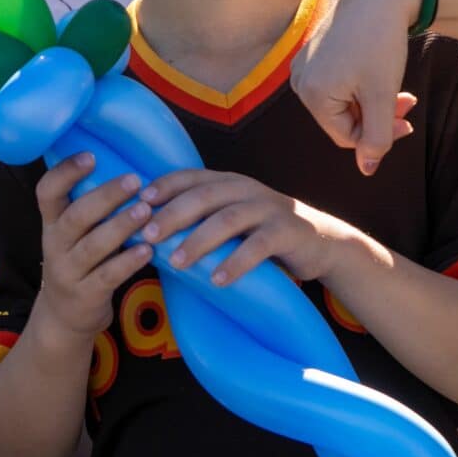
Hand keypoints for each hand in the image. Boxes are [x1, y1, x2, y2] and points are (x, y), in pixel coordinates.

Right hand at [34, 154, 153, 340]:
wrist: (65, 316)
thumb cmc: (81, 260)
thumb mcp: (74, 233)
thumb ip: (90, 205)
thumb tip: (128, 162)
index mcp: (52, 222)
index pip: (46, 192)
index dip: (65, 172)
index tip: (91, 155)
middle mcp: (55, 245)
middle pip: (75, 217)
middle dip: (105, 196)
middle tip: (134, 180)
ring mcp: (68, 272)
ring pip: (92, 247)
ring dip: (120, 227)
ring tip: (145, 211)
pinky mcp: (86, 296)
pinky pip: (107, 277)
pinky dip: (128, 262)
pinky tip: (148, 250)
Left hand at [140, 169, 362, 289]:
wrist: (320, 241)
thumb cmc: (263, 233)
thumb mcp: (233, 220)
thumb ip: (202, 220)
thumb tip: (149, 237)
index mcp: (229, 182)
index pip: (190, 176)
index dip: (163, 186)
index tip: (137, 203)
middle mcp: (247, 188)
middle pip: (204, 195)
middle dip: (173, 214)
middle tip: (147, 236)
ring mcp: (269, 208)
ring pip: (229, 218)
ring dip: (200, 239)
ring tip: (177, 262)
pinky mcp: (288, 231)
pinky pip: (260, 245)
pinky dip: (236, 261)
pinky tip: (218, 280)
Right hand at [294, 0, 423, 173]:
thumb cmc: (381, 41)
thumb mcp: (382, 94)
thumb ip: (377, 137)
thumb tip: (367, 171)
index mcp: (311, 93)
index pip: (347, 136)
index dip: (381, 134)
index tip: (408, 119)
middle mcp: (300, 81)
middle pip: (344, 119)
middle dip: (379, 115)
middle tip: (409, 103)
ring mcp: (305, 66)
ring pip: (344, 102)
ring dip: (374, 101)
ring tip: (401, 90)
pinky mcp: (315, 53)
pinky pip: (339, 84)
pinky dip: (363, 85)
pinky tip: (382, 74)